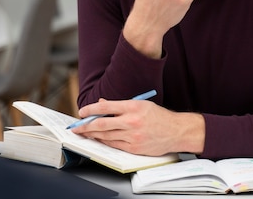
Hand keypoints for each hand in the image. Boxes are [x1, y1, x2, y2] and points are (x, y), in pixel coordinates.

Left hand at [71, 98, 204, 156]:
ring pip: (106, 136)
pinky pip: (114, 145)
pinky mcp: (134, 148)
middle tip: (76, 126)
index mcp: (132, 106)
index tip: (82, 111)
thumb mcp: (140, 104)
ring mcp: (133, 136)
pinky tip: (98, 139)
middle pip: (101, 124)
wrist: (176, 131)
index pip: (105, 107)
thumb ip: (120, 105)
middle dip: (85, 126)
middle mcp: (131, 121)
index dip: (90, 109)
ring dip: (92, 134)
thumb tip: (101, 104)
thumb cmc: (158, 116)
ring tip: (84, 132)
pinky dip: (104, 141)